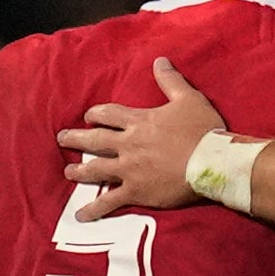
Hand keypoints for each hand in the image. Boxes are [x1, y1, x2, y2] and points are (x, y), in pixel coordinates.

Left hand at [58, 58, 229, 219]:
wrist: (212, 162)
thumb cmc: (203, 130)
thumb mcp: (188, 99)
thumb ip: (170, 80)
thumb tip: (160, 60)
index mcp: (139, 122)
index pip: (109, 114)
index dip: (96, 114)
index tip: (88, 116)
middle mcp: (128, 145)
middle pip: (95, 139)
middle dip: (76, 138)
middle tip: (62, 139)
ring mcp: (129, 169)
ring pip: (96, 169)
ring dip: (79, 171)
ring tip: (68, 172)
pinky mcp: (136, 191)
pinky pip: (109, 201)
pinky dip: (94, 209)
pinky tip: (80, 215)